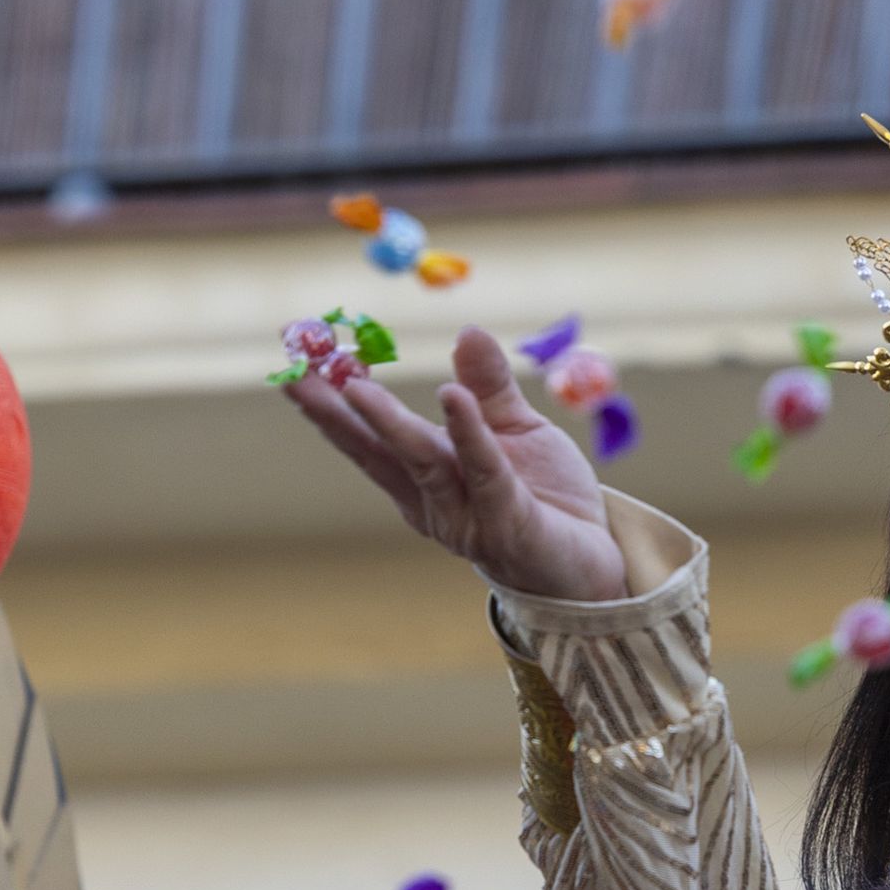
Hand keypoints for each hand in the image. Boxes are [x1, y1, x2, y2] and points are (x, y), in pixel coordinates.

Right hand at [285, 325, 627, 600]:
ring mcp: (466, 517)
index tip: (297, 365)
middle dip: (334, 417)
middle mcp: (433, 502)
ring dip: (388, 424)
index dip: (333, 404)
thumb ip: (488, 386)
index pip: (371, 439)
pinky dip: (468, 434)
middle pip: (377, 454)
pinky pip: (485, 472)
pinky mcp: (506, 524)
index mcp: (425, 479)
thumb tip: (467, 331)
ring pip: (421, 462)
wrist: (594, 558)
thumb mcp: (515, 429)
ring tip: (355, 385)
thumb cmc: (547, 497)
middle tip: (295, 377)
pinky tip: (452, 398)